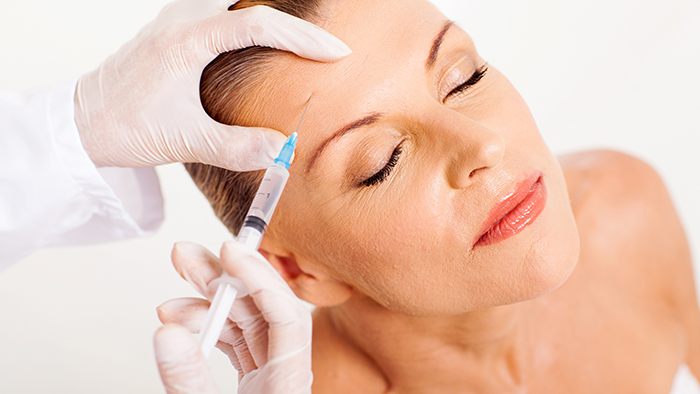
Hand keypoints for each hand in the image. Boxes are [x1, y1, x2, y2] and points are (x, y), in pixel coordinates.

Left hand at [75, 0, 349, 171]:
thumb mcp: (184, 141)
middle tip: (323, 35)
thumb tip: (283, 149)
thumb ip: (236, 146)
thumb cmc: (125, 128)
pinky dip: (245, 15)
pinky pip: (216, 8)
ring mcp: (175, 21)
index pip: (259, 24)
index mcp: (186, 40)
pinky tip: (258, 36)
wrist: (81, 125)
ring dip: (265, 10)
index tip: (336, 52)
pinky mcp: (171, 30)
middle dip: (290, 13)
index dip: (303, 38)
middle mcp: (181, 20)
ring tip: (297, 33)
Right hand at [155, 241, 313, 393]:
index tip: (228, 252)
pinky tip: (182, 321)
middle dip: (223, 278)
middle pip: (262, 309)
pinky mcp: (257, 380)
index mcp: (289, 381)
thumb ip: (190, 376)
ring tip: (174, 295)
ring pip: (246, 321)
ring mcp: (272, 374)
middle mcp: (286, 372)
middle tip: (189, 255)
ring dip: (209, 303)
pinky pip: (237, 340)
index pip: (286, 314)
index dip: (258, 276)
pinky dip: (210, 327)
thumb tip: (168, 333)